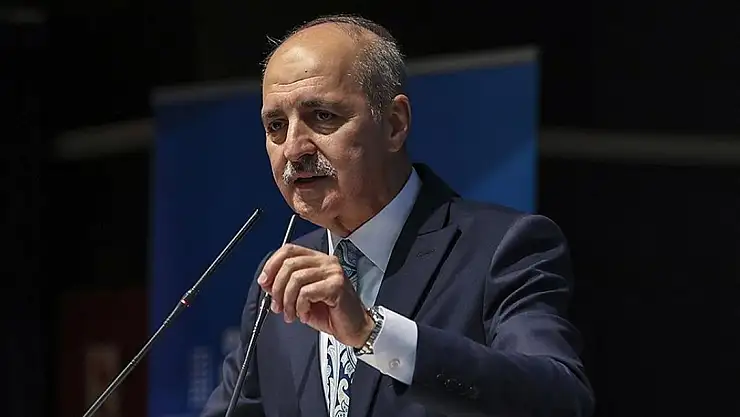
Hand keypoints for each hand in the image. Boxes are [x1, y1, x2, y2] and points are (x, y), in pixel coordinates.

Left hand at [257, 244, 373, 347]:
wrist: (354, 329)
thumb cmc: (331, 314)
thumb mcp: (302, 298)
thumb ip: (287, 287)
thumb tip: (268, 283)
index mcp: (318, 260)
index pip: (289, 250)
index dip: (272, 264)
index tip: (265, 282)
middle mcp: (326, 262)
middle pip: (290, 264)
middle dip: (278, 288)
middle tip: (277, 306)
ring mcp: (333, 272)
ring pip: (296, 279)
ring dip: (288, 301)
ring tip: (291, 315)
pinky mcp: (336, 286)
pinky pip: (306, 292)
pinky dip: (300, 307)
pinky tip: (305, 315)